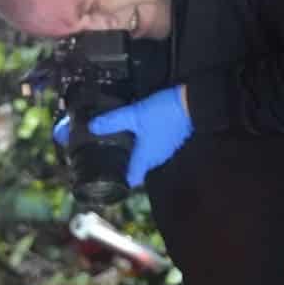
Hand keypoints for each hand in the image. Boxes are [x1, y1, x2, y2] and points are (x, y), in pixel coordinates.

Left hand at [55, 86, 192, 187]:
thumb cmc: (163, 112)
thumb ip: (113, 121)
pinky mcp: (173, 140)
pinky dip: (147, 145)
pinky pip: (157, 148)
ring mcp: (167, 149)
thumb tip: (92, 127)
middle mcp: (157, 157)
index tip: (108, 178)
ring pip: (148, 158)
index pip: (132, 179)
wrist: (192, 103)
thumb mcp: (134, 114)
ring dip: (137, 154)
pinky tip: (141, 134)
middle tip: (109, 159)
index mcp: (146, 157)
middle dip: (126, 165)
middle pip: (139, 169)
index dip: (120, 181)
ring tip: (122, 145)